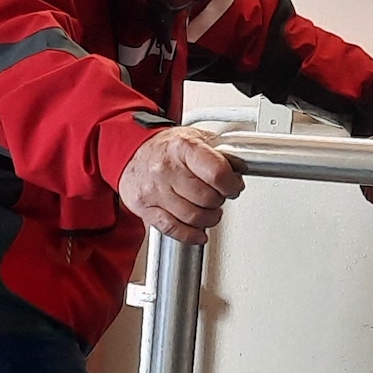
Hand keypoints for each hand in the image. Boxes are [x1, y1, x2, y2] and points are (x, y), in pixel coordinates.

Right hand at [119, 125, 243, 244]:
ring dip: (208, 219)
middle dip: (219, 201)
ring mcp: (154, 190)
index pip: (217, 173)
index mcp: (183, 148)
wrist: (132, 151)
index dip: (232, 185)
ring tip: (209, 212)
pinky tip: (198, 232)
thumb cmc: (165, 147)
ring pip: (193, 217)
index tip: (234, 187)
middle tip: (219, 197)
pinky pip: (173, 229)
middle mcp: (166, 169)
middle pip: (207, 198)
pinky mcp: (145, 208)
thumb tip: (241, 168)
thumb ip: (219, 153)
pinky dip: (190, 235)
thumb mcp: (195, 138)